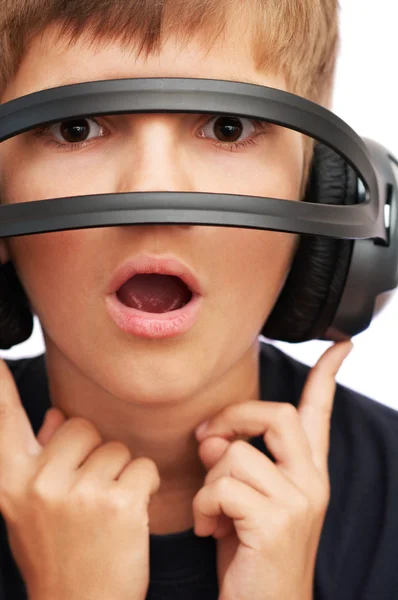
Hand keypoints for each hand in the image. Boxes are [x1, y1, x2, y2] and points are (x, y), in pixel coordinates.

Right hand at [0, 360, 159, 599]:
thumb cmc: (60, 554)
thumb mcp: (35, 508)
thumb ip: (42, 456)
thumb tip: (56, 416)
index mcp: (14, 481)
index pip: (4, 421)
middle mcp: (40, 482)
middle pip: (81, 426)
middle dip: (92, 452)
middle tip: (88, 494)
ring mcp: (79, 493)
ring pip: (117, 447)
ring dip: (119, 472)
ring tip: (106, 510)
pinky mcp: (119, 503)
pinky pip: (143, 466)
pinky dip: (143, 486)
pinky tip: (129, 514)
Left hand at [193, 341, 352, 599]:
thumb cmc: (251, 555)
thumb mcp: (247, 502)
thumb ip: (237, 464)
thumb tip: (212, 438)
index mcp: (308, 473)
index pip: (320, 413)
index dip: (327, 376)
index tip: (340, 346)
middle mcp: (311, 482)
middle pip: (276, 414)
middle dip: (233, 417)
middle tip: (206, 440)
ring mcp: (298, 501)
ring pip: (237, 453)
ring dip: (208, 482)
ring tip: (209, 512)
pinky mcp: (275, 522)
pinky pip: (223, 486)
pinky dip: (203, 506)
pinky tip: (208, 530)